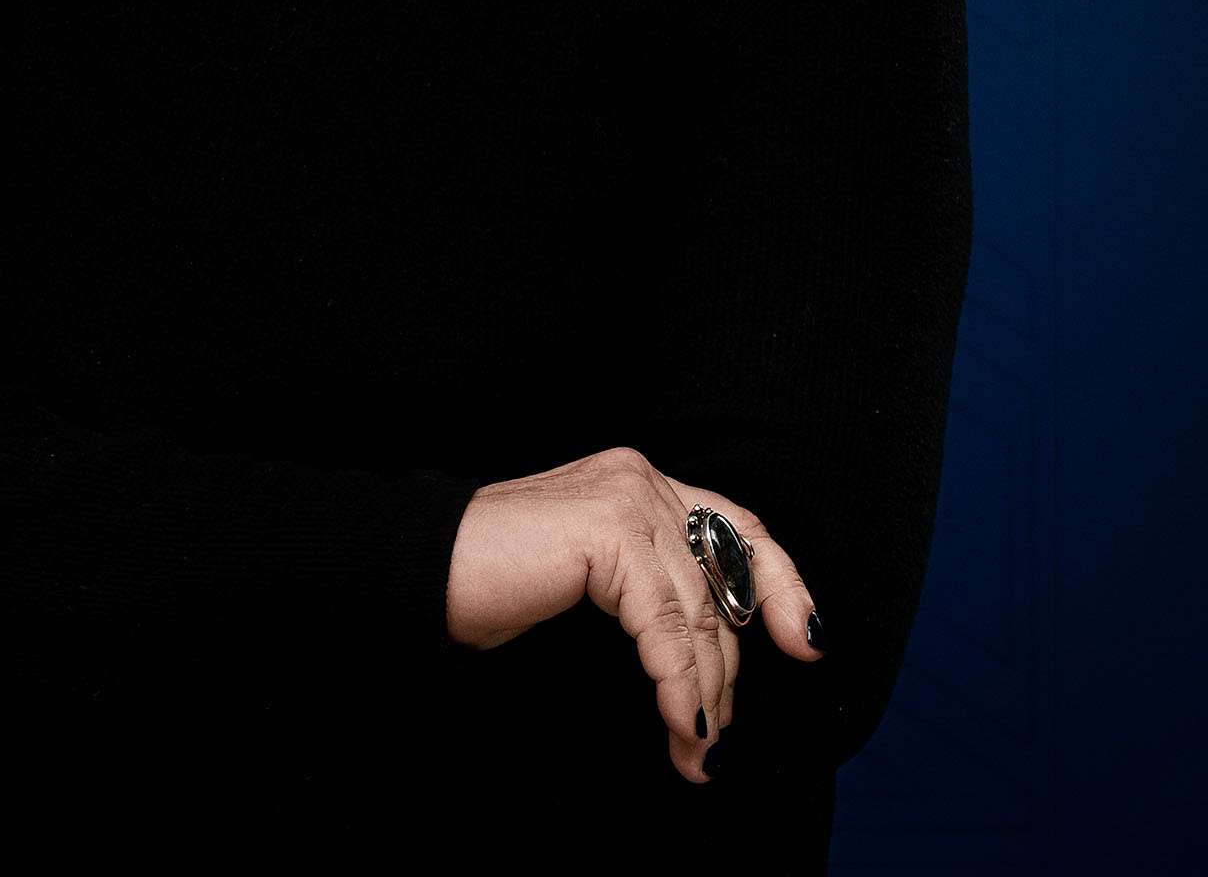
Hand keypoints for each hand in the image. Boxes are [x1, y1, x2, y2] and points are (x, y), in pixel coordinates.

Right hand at [444, 446, 822, 781]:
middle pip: (727, 582)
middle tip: (716, 745)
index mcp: (640, 482)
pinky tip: (681, 727)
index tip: (807, 644)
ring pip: (701, 613)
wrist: (428, 566)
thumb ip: (652, 589)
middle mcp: (641, 478)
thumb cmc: (500, 583)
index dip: (781, 584)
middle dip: (730, 674)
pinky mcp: (608, 527)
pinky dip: (679, 685)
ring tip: (697, 756)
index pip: (738, 527)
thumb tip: (719, 657)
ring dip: (705, 697)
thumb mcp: (596, 582)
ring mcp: (627, 496)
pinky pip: (667, 625)